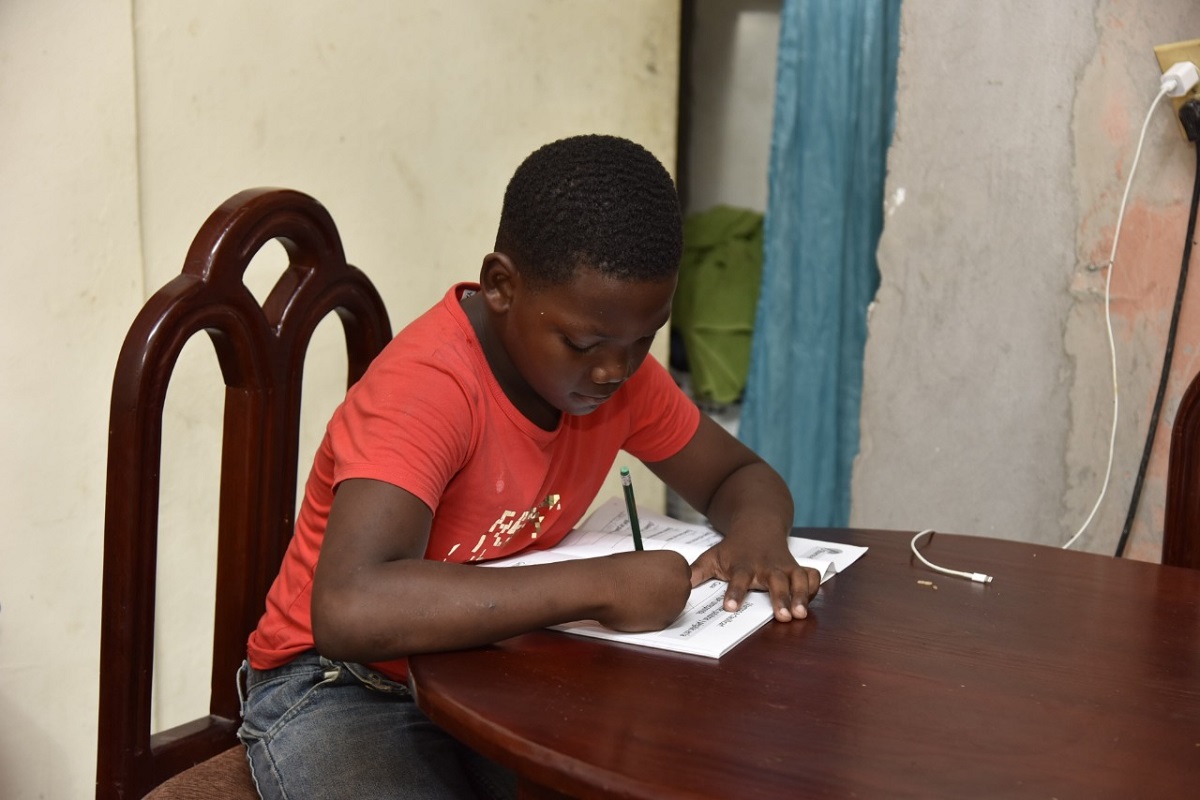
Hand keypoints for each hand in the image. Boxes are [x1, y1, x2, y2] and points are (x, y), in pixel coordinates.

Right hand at [591, 550, 692, 631]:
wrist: (605, 587)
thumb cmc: (617, 571)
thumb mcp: (643, 560)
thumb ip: (657, 569)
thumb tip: (657, 579)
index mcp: (678, 562)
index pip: (681, 573)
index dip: (666, 578)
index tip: (657, 581)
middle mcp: (682, 583)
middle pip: (679, 591)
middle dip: (665, 592)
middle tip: (644, 590)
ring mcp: (676, 604)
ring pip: (670, 607)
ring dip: (658, 606)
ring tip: (636, 598)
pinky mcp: (666, 621)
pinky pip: (660, 620)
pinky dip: (650, 617)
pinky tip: (635, 609)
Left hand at [690, 537, 820, 621]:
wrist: (758, 522)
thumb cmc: (733, 547)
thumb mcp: (712, 556)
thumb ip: (697, 572)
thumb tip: (678, 585)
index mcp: (743, 566)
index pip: (738, 581)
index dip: (734, 593)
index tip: (730, 607)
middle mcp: (766, 567)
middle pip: (774, 582)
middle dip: (780, 599)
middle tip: (783, 617)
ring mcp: (784, 566)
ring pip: (796, 580)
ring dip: (801, 596)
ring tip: (800, 614)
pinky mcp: (797, 566)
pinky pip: (810, 575)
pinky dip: (814, 585)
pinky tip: (813, 597)